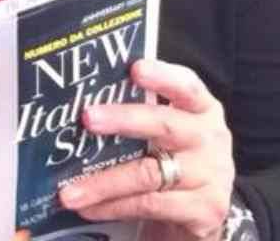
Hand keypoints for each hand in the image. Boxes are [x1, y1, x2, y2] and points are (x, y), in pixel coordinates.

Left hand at [57, 59, 232, 239]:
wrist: (202, 209)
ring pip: (148, 174)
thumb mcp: (165, 131)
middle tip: (88, 118)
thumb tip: (79, 104)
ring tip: (69, 191)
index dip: (163, 76)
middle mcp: (210, 139)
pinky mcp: (205, 210)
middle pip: (165, 126)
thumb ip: (138, 113)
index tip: (135, 68)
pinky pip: (149, 205)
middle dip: (123, 120)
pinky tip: (88, 207)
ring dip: (103, 182)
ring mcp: (210, 176)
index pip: (186, 86)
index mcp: (201, 109)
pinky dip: (113, 206)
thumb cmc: (173, 157)